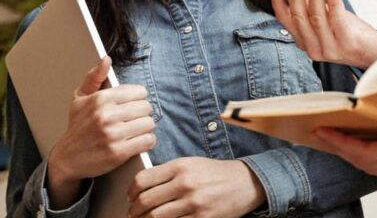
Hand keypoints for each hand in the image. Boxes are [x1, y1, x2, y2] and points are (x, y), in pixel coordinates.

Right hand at [46, 56, 155, 208]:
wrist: (67, 158)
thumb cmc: (77, 126)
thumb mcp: (80, 99)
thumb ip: (94, 77)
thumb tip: (106, 59)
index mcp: (100, 99)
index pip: (139, 92)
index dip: (138, 99)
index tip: (131, 105)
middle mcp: (106, 115)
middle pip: (146, 108)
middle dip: (142, 114)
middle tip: (133, 119)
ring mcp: (112, 135)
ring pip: (149, 124)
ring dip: (145, 128)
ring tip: (135, 130)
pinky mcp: (118, 152)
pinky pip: (148, 141)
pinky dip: (147, 141)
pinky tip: (137, 141)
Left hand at [127, 157, 265, 217]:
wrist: (246, 183)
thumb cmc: (215, 174)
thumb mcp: (192, 164)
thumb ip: (167, 173)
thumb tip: (141, 189)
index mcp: (181, 166)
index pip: (143, 180)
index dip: (131, 191)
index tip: (130, 197)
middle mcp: (186, 183)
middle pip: (145, 201)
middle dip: (134, 211)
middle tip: (132, 213)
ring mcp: (194, 203)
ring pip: (155, 217)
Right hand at [268, 0, 376, 67]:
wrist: (374, 52)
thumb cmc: (350, 33)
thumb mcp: (326, 16)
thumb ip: (311, 3)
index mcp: (304, 42)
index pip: (286, 20)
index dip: (277, 0)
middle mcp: (313, 48)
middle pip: (299, 18)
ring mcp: (329, 48)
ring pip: (316, 16)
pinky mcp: (346, 43)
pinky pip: (336, 17)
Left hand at [313, 103, 376, 181]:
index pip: (368, 153)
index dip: (341, 143)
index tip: (321, 131)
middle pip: (366, 161)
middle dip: (340, 148)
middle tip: (319, 133)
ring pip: (376, 162)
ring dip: (355, 151)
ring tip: (338, 135)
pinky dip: (373, 151)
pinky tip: (373, 138)